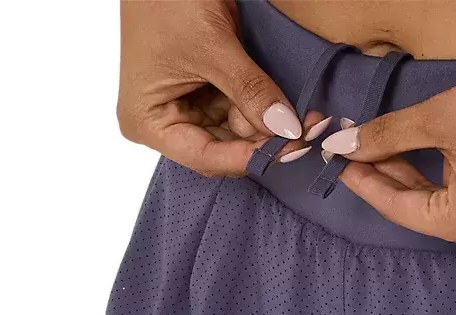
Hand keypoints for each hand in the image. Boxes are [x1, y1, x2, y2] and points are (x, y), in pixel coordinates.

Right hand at [117, 0, 325, 175]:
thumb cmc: (168, 1)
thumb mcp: (212, 48)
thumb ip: (250, 90)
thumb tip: (287, 129)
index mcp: (148, 122)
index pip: (205, 157)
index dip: (248, 157)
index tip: (288, 150)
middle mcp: (165, 123)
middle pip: (223, 148)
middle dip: (262, 140)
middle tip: (306, 133)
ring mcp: (186, 108)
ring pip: (236, 131)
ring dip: (268, 124)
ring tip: (305, 117)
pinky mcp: (205, 92)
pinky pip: (239, 110)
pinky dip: (263, 106)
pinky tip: (288, 105)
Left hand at [322, 33, 455, 255]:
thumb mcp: (440, 118)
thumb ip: (386, 137)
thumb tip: (343, 145)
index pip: (400, 208)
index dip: (366, 181)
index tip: (342, 162)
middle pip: (436, 210)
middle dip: (403, 177)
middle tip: (374, 149)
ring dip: (445, 181)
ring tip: (423, 148)